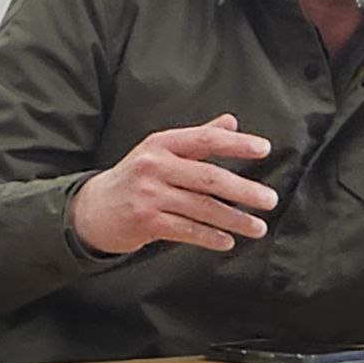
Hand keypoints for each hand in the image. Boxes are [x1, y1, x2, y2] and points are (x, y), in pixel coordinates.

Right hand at [68, 114, 277, 255]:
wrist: (93, 209)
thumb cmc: (135, 177)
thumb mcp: (161, 151)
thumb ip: (198, 137)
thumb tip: (232, 121)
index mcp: (162, 143)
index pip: (206, 139)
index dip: (236, 143)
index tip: (263, 149)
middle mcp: (155, 166)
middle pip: (208, 177)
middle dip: (244, 190)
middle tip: (270, 199)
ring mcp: (149, 195)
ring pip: (201, 208)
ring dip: (234, 219)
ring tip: (258, 227)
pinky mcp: (145, 222)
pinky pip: (187, 230)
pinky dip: (210, 236)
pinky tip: (228, 241)